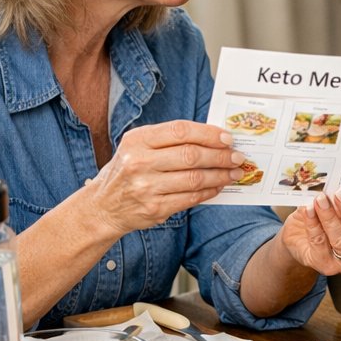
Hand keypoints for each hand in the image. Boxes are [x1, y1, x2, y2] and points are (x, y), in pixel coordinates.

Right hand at [87, 120, 240, 235]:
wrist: (102, 206)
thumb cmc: (127, 170)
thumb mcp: (138, 147)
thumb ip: (169, 140)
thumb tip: (214, 137)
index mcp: (137, 140)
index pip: (181, 131)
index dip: (209, 134)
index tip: (228, 138)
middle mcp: (139, 162)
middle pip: (191, 155)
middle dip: (221, 156)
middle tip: (238, 157)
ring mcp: (146, 187)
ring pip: (195, 179)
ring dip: (221, 175)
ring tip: (234, 172)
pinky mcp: (155, 209)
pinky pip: (191, 198)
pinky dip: (210, 191)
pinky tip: (219, 186)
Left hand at [279, 183, 340, 275]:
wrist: (301, 237)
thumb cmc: (324, 218)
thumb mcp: (337, 205)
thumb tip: (340, 180)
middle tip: (340, 192)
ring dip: (331, 218)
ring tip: (321, 200)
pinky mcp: (327, 266)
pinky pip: (320, 244)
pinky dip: (313, 225)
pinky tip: (308, 210)